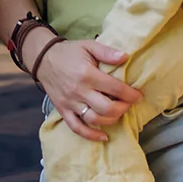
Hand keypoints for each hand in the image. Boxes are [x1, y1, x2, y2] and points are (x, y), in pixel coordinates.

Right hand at [24, 33, 141, 142]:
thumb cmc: (69, 52)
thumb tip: (125, 57)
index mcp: (87, 74)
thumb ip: (106, 52)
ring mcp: (70, 103)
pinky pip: (77, 128)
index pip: (113, 88)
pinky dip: (91, 135)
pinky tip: (104, 136)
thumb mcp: (88, 46)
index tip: (138, 96)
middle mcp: (79, 91)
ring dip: (111, 120)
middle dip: (122, 108)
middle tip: (128, 104)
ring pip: (94, 119)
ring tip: (118, 113)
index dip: (129, 94)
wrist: (44, 59)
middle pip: (105, 107)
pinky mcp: (63, 111)